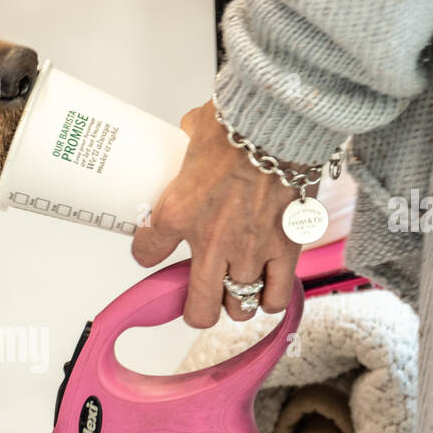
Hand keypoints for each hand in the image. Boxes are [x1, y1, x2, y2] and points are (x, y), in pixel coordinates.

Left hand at [134, 98, 303, 327]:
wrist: (279, 123)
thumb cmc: (237, 123)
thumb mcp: (194, 132)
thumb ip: (187, 145)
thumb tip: (188, 135)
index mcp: (177, 213)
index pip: (146, 253)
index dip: (147, 252)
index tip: (153, 247)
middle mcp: (212, 243)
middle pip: (200, 310)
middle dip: (197, 308)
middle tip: (200, 294)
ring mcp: (250, 250)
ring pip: (239, 307)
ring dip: (235, 301)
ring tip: (236, 288)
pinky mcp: (286, 248)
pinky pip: (277, 296)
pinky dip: (270, 299)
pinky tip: (265, 290)